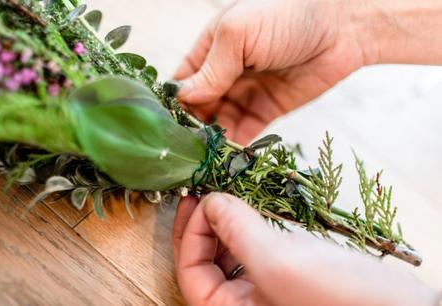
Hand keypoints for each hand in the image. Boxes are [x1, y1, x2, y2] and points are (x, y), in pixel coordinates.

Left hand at [172, 193, 436, 305]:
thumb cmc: (338, 298)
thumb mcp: (276, 260)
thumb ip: (235, 230)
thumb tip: (211, 201)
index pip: (191, 273)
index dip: (191, 234)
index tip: (202, 200)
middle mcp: (243, 304)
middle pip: (206, 262)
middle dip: (206, 224)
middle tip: (208, 190)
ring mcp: (265, 291)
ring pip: (230, 253)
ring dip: (228, 221)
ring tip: (230, 193)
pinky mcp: (286, 277)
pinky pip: (255, 248)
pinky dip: (251, 225)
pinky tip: (255, 207)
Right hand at [174, 0, 367, 143]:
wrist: (341, 28)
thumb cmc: (287, 15)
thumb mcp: (240, 32)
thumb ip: (211, 67)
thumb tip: (184, 97)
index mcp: (211, 49)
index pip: (183, 81)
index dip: (174, 103)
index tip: (166, 127)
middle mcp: (224, 74)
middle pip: (198, 107)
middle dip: (191, 128)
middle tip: (185, 151)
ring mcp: (245, 94)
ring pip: (218, 124)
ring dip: (211, 141)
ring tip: (204, 159)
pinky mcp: (266, 112)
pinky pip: (245, 132)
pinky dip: (235, 147)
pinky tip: (227, 159)